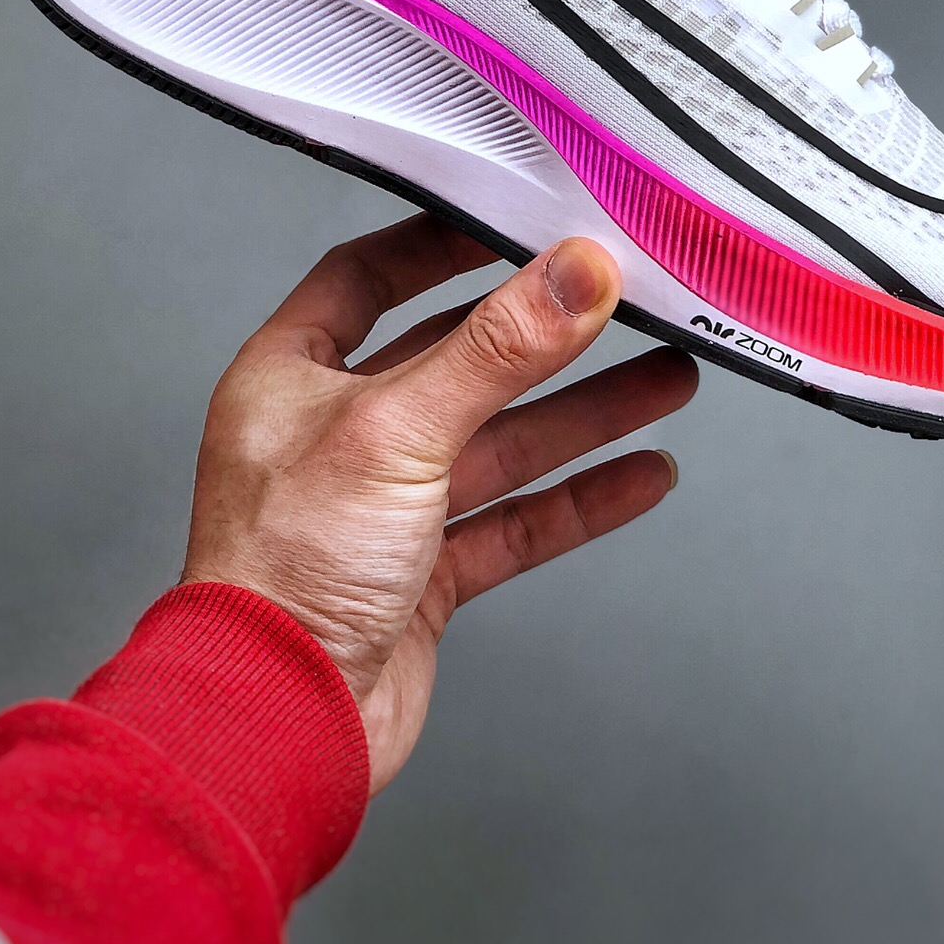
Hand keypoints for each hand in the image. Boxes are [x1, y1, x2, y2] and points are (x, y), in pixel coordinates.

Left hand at [181, 214, 696, 791]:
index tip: (514, 217)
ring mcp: (380, 507)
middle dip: (546, 337)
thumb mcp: (398, 429)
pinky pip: (513, 521)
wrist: (274, 726)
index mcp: (290, 376)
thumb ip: (497, 348)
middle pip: (456, 360)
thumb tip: (576, 271)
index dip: (439, 243)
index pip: (368, 277)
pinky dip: (578, 500)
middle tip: (625, 302)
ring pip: (498, 442)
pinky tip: (642, 477)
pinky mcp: (420, 576)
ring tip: (669, 378)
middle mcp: (334, 434)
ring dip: (583, 414)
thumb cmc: (284, 572)